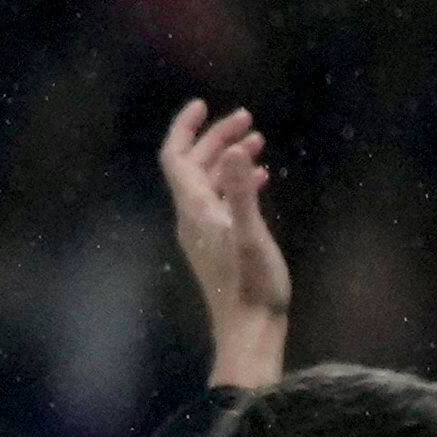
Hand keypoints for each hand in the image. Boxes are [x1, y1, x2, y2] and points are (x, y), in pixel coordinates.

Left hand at [158, 98, 289, 389]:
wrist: (250, 332)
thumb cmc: (253, 288)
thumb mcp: (251, 235)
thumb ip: (241, 193)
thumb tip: (233, 150)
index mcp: (196, 212)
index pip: (176, 159)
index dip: (185, 129)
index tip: (202, 104)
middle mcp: (194, 220)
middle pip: (194, 167)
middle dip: (215, 138)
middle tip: (247, 118)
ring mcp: (206, 234)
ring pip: (210, 184)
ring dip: (228, 158)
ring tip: (257, 140)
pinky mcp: (220, 245)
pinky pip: (223, 203)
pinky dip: (238, 183)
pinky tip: (260, 178)